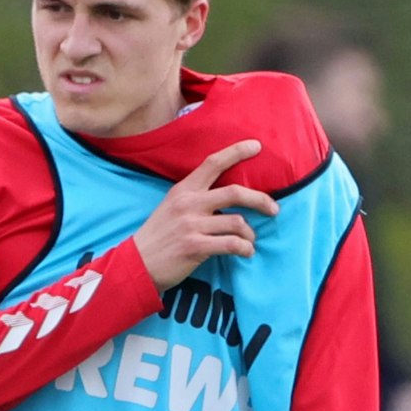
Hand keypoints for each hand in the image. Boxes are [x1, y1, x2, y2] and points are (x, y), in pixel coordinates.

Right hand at [131, 140, 277, 290]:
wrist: (137, 264)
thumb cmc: (159, 236)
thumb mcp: (171, 207)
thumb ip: (195, 198)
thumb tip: (228, 198)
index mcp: (183, 190)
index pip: (213, 163)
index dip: (237, 152)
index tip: (257, 146)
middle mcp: (188, 204)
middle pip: (236, 192)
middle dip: (261, 200)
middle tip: (274, 209)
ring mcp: (191, 225)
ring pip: (237, 222)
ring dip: (250, 234)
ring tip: (249, 241)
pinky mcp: (195, 247)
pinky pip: (231, 244)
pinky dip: (245, 249)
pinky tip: (245, 252)